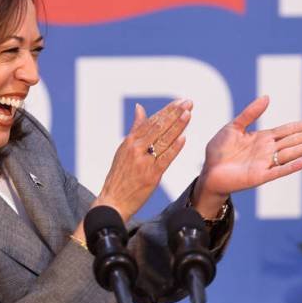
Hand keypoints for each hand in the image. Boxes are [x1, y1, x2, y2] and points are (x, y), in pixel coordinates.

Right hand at [94, 99, 191, 223]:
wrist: (113, 201)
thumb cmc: (119, 176)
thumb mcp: (123, 149)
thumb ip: (135, 129)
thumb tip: (140, 108)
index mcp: (129, 142)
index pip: (151, 122)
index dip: (167, 111)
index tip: (179, 101)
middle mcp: (135, 149)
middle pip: (158, 128)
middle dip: (174, 114)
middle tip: (188, 103)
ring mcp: (143, 162)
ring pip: (163, 140)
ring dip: (177, 126)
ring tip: (188, 114)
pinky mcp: (151, 176)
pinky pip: (165, 159)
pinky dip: (174, 148)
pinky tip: (183, 138)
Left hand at [193, 95, 301, 216]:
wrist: (208, 173)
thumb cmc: (219, 151)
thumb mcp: (232, 127)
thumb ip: (250, 114)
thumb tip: (267, 97)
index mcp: (264, 138)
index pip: (290, 129)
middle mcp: (268, 150)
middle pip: (296, 140)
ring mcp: (265, 163)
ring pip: (292, 153)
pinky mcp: (259, 176)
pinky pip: (278, 171)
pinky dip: (292, 166)